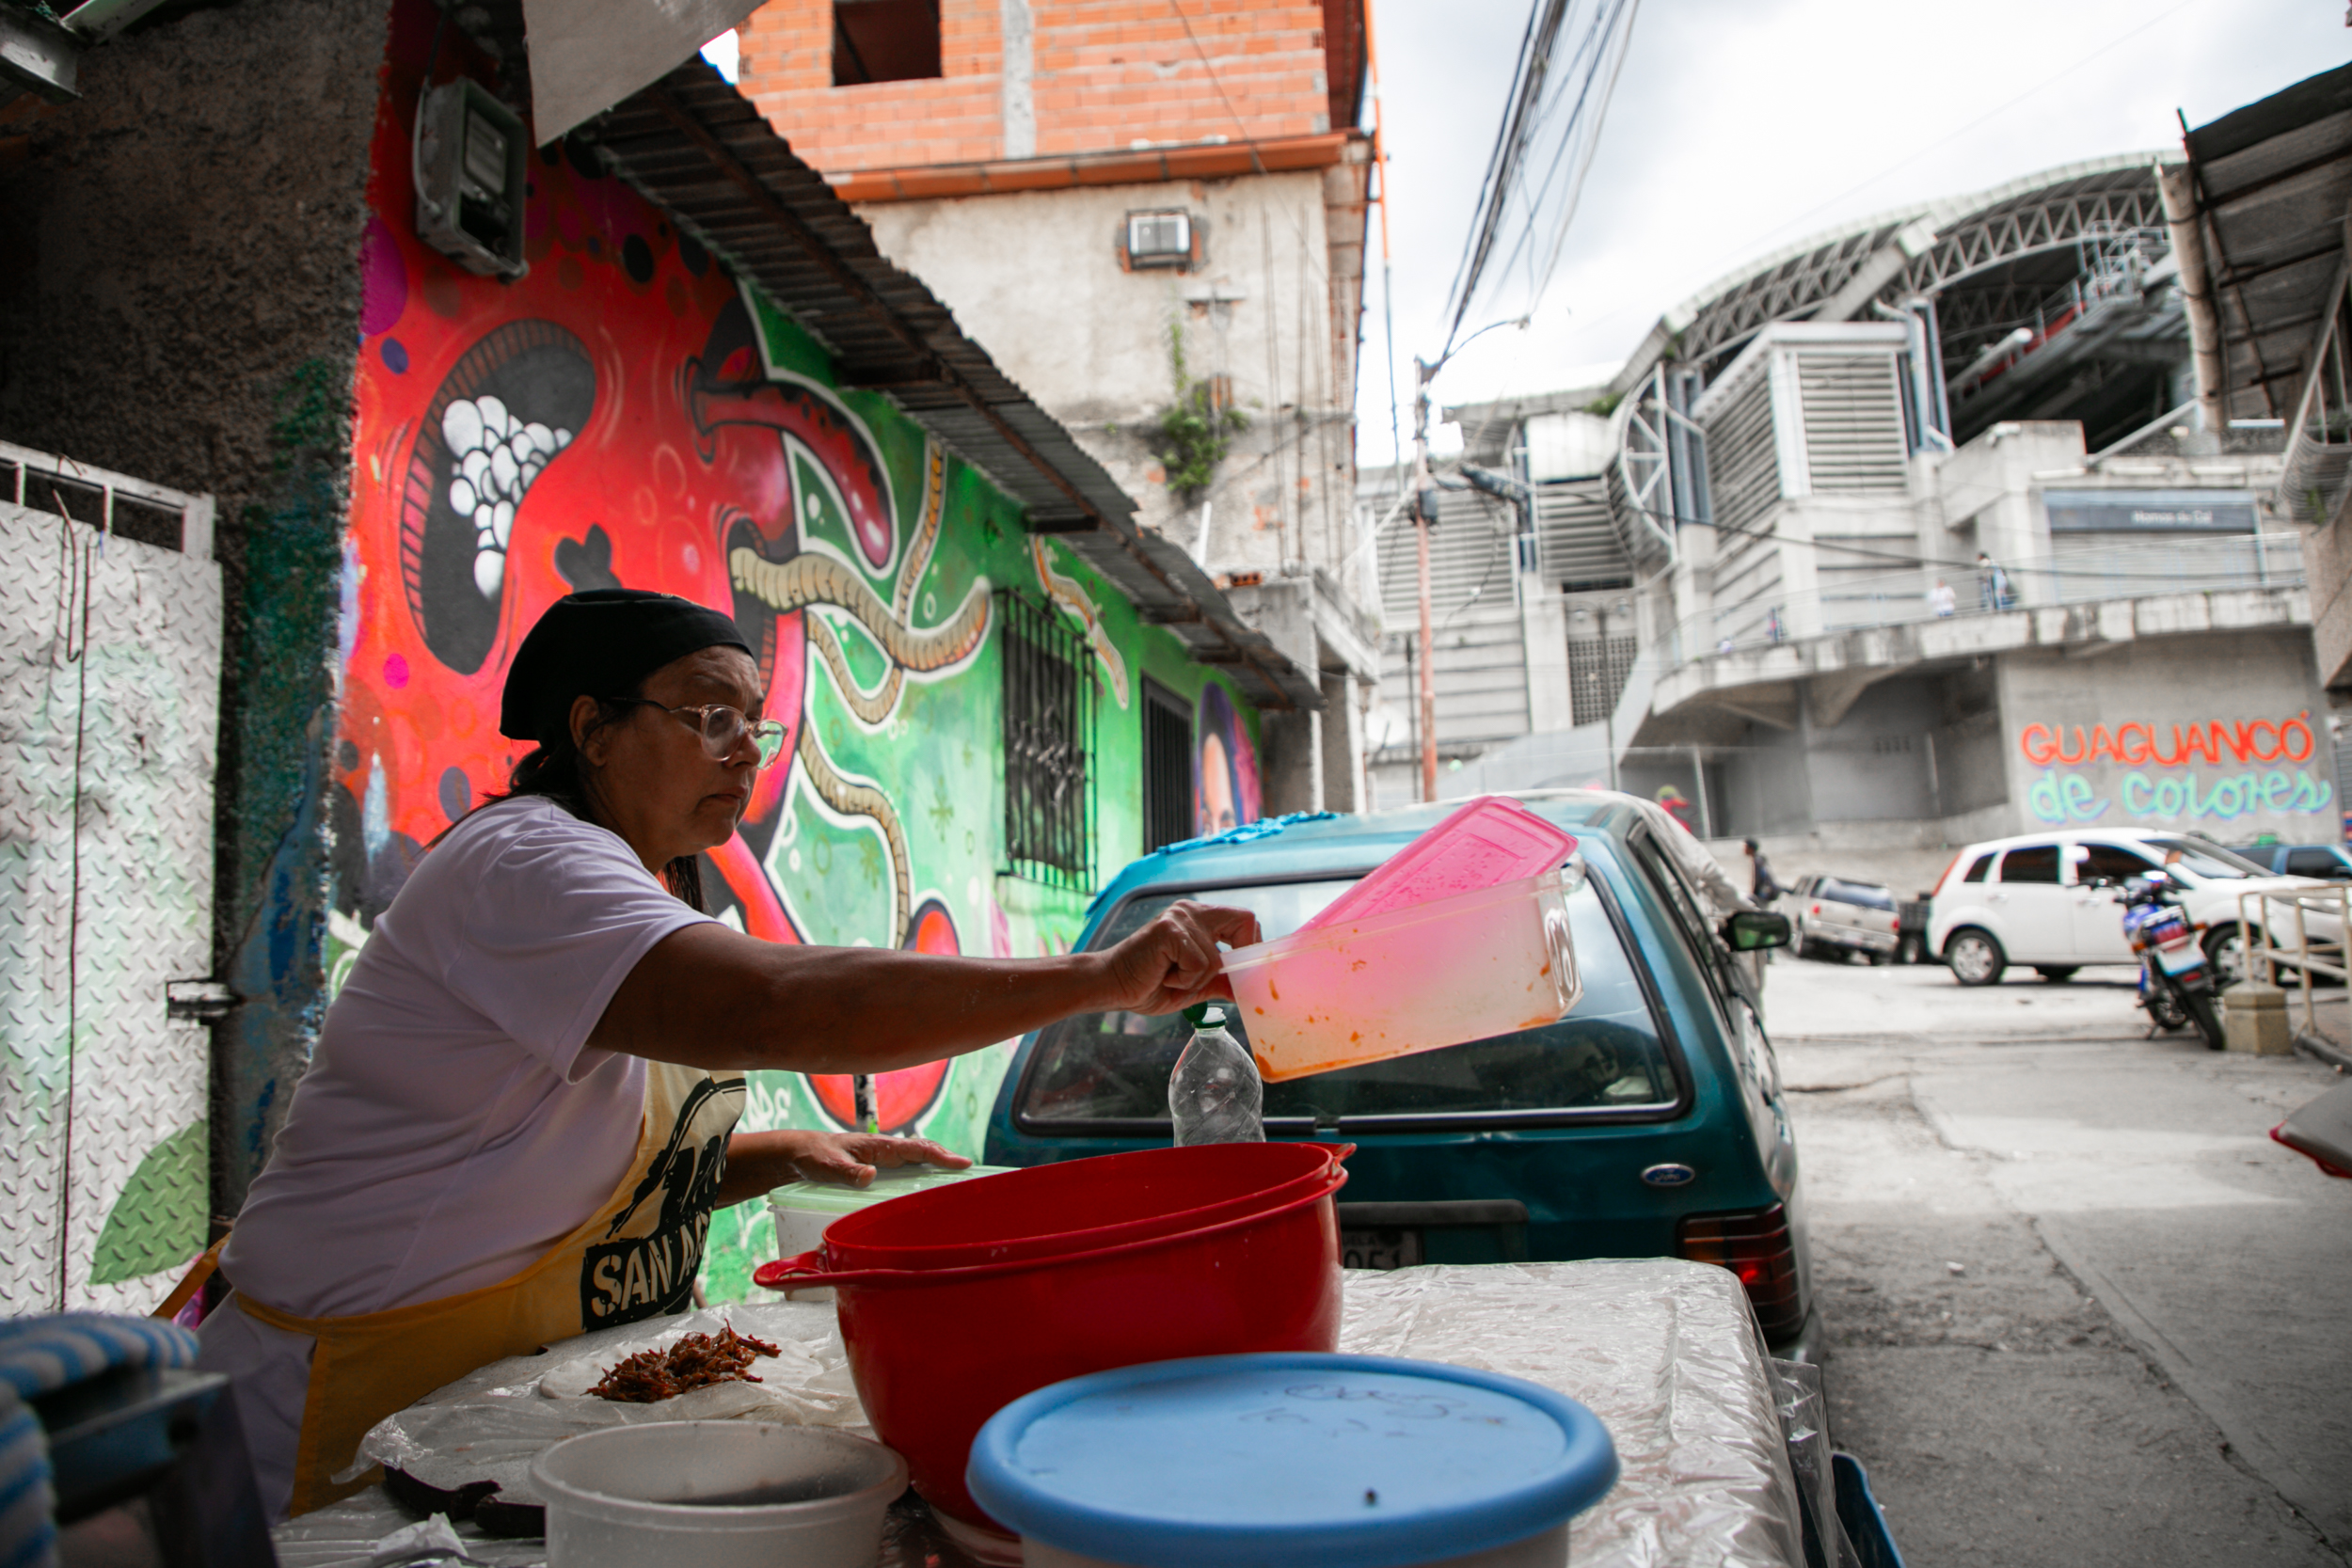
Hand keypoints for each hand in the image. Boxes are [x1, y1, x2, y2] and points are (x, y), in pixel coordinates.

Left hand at [780, 1130, 971, 1188]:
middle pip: (924, 1153)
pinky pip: (907, 1172)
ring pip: (918, 1162)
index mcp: (879, 1146)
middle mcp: (886, 1151)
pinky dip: (923, 1177)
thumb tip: (871, 1176)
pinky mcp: (878, 1169)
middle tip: (971, 1175)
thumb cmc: (814, 1156)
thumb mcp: (827, 1166)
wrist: (799, 1154)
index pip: (917, 1148)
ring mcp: (884, 1160)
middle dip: (948, 1161)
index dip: (941, 1156)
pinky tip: (929, 1193)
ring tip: (959, 1185)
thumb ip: (847, 1172)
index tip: (962, 1163)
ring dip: (937, 1170)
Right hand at [1096, 900, 1262, 1015]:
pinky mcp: (1169, 930)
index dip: (1253, 945)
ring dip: (1196, 980)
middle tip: (1224, 978)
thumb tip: (1247, 987)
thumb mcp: (1193, 986)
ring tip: (1170, 978)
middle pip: (1243, 921)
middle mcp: (1191, 911)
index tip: (1246, 969)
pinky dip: (1185, 980)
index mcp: (1199, 918)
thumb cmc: (1147, 984)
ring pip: (1217, 957)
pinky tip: (1163, 976)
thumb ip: (1219, 982)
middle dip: (1241, 956)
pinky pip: (1200, 964)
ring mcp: (1180, 918)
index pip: (1244, 920)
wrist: (1110, 986)